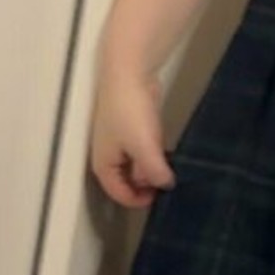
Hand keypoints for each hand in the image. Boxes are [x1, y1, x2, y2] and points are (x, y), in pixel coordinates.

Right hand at [90, 62, 175, 206]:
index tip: (160, 198)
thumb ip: (155, 171)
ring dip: (151, 169)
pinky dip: (152, 153)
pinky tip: (167, 150)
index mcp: (103, 165)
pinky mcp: (131, 126)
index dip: (138, 201)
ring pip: (136, 164)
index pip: (118, 194)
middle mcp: (108, 155)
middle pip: (127, 181)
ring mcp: (118, 140)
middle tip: (167, 183)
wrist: (128, 73)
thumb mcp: (144, 147)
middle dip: (145, 185)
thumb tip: (165, 185)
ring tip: (170, 169)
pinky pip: (142, 148)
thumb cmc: (129, 112)